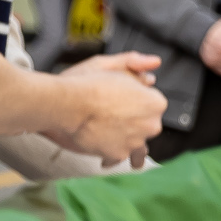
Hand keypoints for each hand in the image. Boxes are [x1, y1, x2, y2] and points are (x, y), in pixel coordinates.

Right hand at [40, 51, 161, 163]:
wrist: (66, 105)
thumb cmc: (85, 84)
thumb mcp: (110, 63)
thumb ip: (135, 62)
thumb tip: (154, 62)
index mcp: (154, 102)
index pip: (154, 105)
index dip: (138, 102)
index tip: (125, 102)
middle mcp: (150, 125)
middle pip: (147, 126)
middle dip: (135, 123)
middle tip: (116, 118)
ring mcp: (135, 142)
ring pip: (137, 146)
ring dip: (128, 142)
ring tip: (121, 144)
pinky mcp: (118, 154)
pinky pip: (119, 158)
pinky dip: (112, 155)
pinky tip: (107, 154)